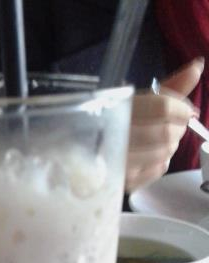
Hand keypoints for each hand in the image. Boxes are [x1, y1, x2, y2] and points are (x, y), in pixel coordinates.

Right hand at [125, 57, 203, 192]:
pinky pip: (158, 170)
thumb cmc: (113, 122)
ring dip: (171, 145)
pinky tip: (151, 156)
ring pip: (164, 153)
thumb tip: (198, 66)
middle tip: (173, 126)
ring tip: (160, 141)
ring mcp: (119, 164)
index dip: (181, 108)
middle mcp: (116, 137)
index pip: (162, 108)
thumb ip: (169, 86)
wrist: (79, 154)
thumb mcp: (137, 100)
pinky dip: (162, 162)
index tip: (186, 111)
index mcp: (117, 110)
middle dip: (178, 128)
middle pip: (166, 133)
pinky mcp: (123, 182)